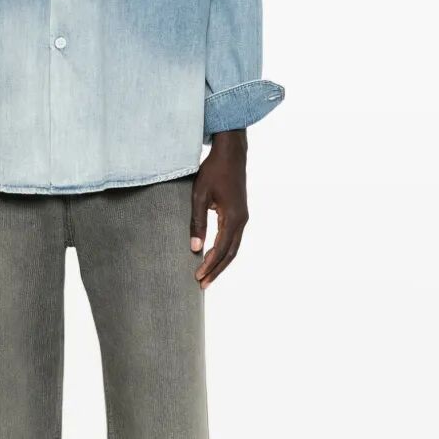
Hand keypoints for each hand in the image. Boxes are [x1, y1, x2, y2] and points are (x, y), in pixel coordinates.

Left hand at [190, 129, 248, 289]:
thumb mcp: (199, 195)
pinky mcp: (239, 214)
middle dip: (216, 270)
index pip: (221, 248)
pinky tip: (214, 257)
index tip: (197, 276)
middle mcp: (242, 220)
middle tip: (202, 285)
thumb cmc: (213, 171)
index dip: (210, 264)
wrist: (231, 153)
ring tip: (207, 276)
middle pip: (231, 253)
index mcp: (233, 217)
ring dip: (221, 263)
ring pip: (233, 247)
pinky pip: (233, 238)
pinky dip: (224, 251)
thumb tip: (195, 248)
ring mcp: (243, 217)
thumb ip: (197, 222)